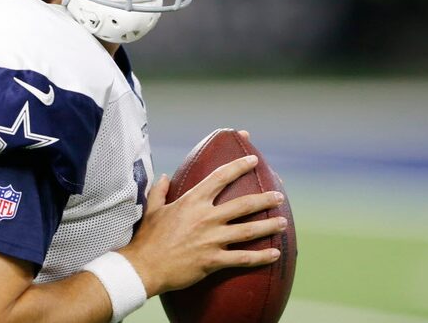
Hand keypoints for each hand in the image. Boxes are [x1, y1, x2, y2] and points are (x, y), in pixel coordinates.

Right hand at [119, 154, 285, 296]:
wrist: (143, 267)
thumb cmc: (148, 238)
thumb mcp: (153, 209)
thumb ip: (160, 190)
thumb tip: (164, 176)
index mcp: (193, 201)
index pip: (221, 177)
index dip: (239, 166)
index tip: (253, 160)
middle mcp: (207, 217)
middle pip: (243, 204)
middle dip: (265, 199)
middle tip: (279, 195)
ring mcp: (212, 239)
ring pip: (248, 230)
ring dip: (268, 226)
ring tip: (283, 223)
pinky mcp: (213, 260)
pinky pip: (243, 258)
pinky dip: (261, 257)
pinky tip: (275, 254)